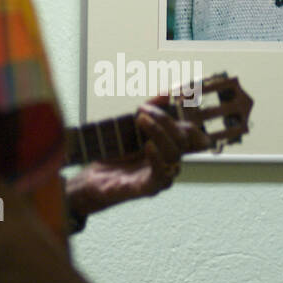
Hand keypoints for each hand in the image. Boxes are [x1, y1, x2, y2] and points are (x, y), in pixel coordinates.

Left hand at [67, 97, 211, 215]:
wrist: (94, 179)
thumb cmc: (114, 156)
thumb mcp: (129, 128)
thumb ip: (148, 112)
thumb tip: (167, 94)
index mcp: (168, 147)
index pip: (189, 131)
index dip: (182, 113)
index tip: (169, 99)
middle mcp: (168, 161)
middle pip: (182, 139)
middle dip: (165, 120)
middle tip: (143, 111)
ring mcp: (161, 175)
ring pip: (174, 154)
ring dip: (159, 133)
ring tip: (141, 120)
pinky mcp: (149, 188)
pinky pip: (162, 175)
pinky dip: (157, 158)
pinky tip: (148, 146)